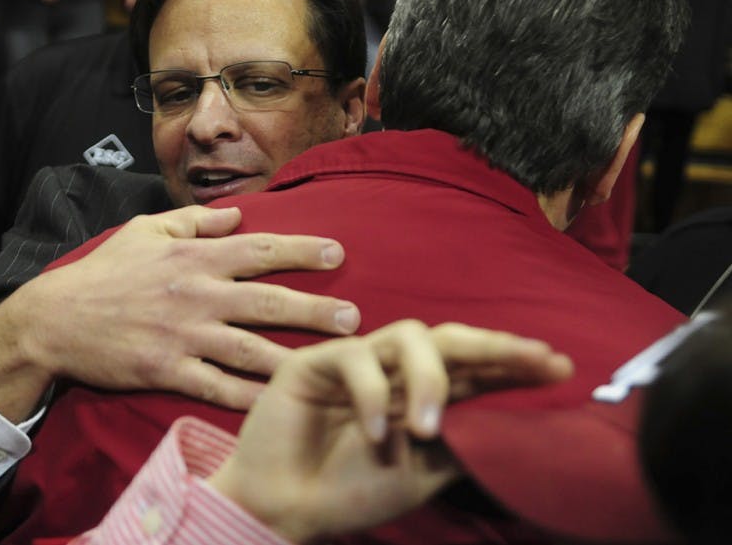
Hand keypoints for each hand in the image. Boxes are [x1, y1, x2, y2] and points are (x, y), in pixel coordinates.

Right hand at [0, 206, 360, 421]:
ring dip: (295, 355)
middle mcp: (195, 296)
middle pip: (267, 301)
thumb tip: (238, 214)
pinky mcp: (167, 371)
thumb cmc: (103, 273)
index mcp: (193, 259)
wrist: (55, 320)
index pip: (259, 249)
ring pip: (250, 348)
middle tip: (355, 319)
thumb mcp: (145, 232)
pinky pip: (217, 387)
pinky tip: (279, 402)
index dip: (302, 250)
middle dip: (315, 309)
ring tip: (334, 362)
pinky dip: (250, 396)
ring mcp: (182, 336)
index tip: (338, 254)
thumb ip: (194, 222)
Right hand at [209, 320, 572, 542]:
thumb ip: (464, 442)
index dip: (516, 363)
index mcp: (424, 396)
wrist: (285, 507)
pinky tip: (375, 434)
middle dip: (495, 346)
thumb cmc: (353, 492)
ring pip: (410, 337)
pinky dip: (372, 395)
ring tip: (427, 428)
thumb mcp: (425, 474)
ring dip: (429, 377)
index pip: (477, 369)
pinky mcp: (319, 361)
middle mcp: (397, 373)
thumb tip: (521, 423)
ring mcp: (360, 363)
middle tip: (532, 361)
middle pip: (452, 340)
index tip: (560, 367)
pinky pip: (358, 359)